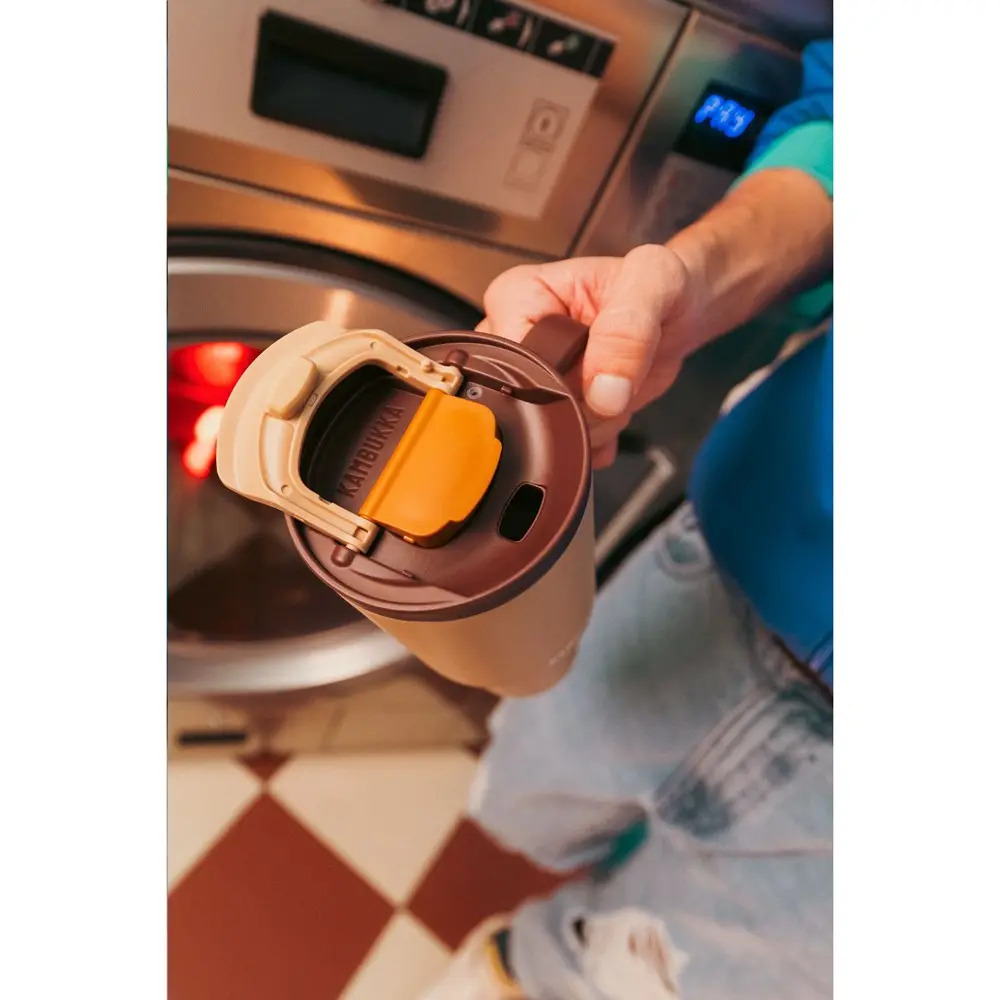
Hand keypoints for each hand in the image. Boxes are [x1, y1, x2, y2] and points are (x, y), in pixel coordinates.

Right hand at [477, 244, 700, 467]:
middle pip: (524, 401)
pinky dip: (600, 439)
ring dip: (596, 423)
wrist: (678, 312)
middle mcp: (513, 337)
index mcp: (518, 295)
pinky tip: (619, 409)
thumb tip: (604, 391)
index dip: (557, 379)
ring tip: (621, 386)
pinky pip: (563, 445)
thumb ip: (627, 329)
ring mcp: (530, 377)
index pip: (511, 357)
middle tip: (619, 379)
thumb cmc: (659, 284)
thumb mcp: (654, 283)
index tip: (598, 376)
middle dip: (580, 407)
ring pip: (546, 430)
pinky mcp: (551, 408)